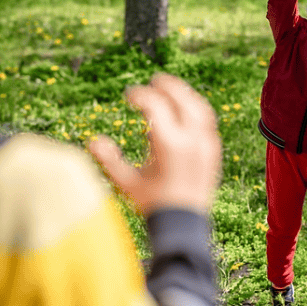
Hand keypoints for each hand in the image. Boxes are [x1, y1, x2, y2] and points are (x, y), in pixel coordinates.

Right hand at [88, 73, 220, 216]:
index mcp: (169, 145)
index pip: (155, 106)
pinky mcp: (214, 151)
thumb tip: (93, 140)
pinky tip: (186, 109)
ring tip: (171, 89)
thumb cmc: (153, 204)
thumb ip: (109, 161)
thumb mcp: (127, 183)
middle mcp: (191, 141)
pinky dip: (196, 109)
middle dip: (167, 86)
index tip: (128, 95)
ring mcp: (206, 145)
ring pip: (199, 108)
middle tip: (154, 80)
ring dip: (184, 94)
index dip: (140, 95)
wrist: (184, 224)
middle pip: (182, 99)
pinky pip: (208, 121)